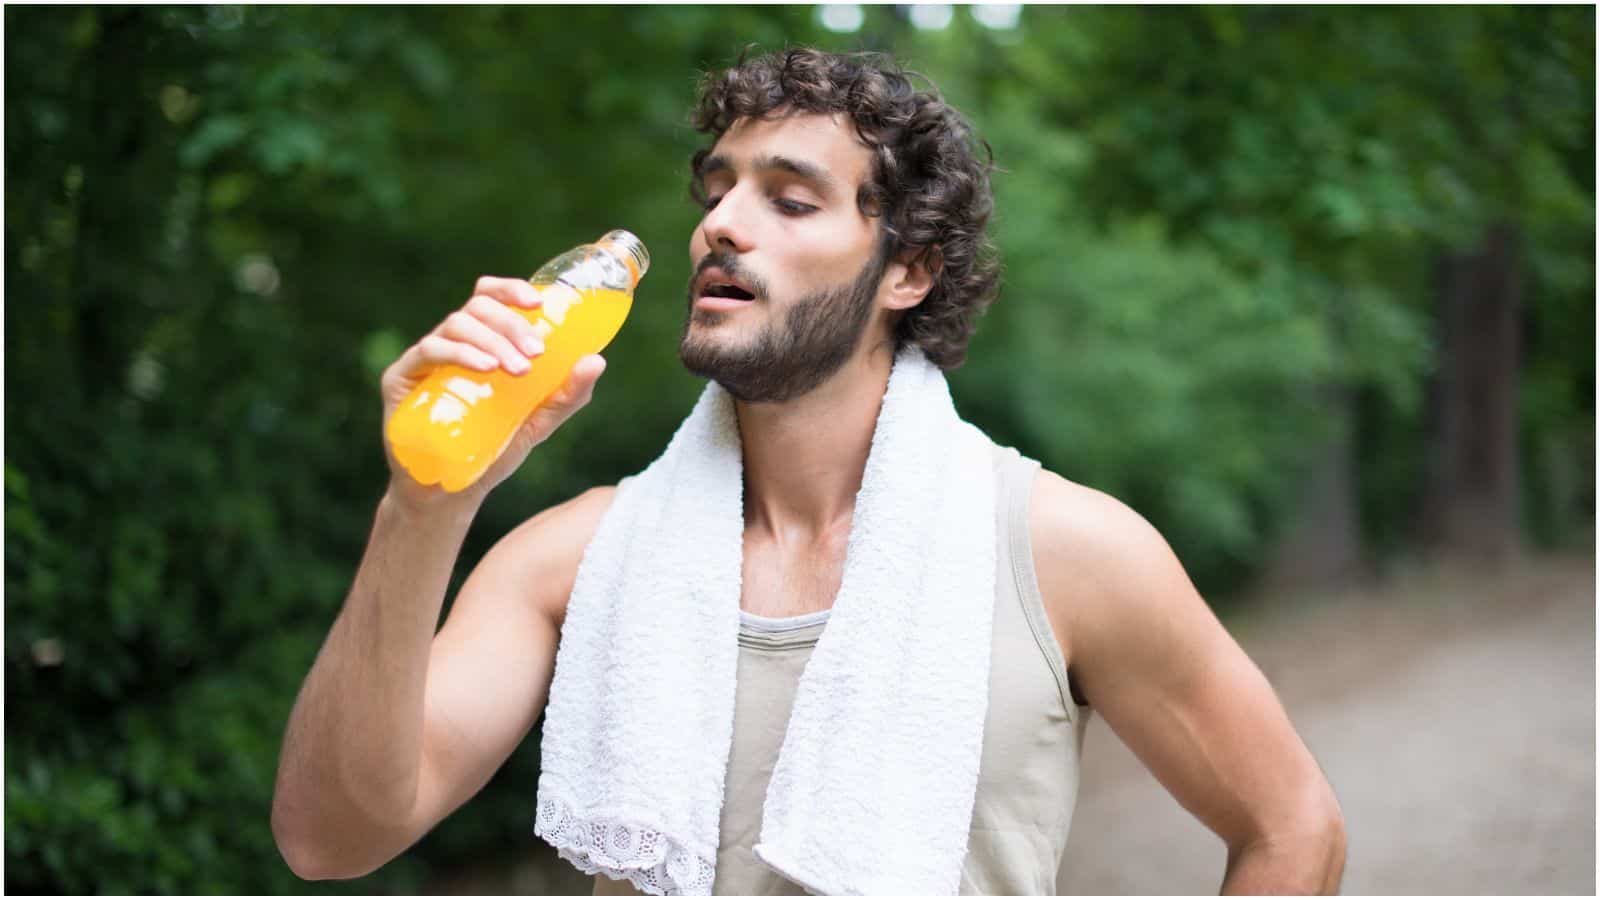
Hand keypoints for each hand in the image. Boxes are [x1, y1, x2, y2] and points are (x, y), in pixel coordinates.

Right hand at [379, 275, 605, 509]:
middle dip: (511, 324)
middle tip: (536, 354)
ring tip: (517, 369)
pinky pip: (429, 350)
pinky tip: (485, 368)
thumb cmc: (492, 451)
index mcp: (482, 342)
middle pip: (479, 307)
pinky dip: (460, 353)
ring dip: (492, 341)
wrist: (451, 493)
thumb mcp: (538, 423)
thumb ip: (566, 394)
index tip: (538, 302)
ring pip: (457, 325)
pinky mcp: (400, 377)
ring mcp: (425, 358)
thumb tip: (597, 360)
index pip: (491, 297)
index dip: (511, 289)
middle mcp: (452, 343)